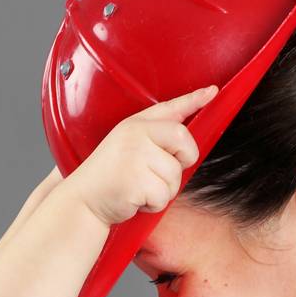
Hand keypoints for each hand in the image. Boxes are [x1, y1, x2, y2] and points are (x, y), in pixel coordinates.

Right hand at [64, 85, 218, 225]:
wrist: (83, 201)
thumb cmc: (108, 177)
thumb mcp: (127, 146)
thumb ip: (154, 138)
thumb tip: (185, 139)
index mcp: (134, 125)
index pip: (170, 108)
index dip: (194, 99)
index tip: (212, 92)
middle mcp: (134, 135)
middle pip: (183, 139)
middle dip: (183, 160)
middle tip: (163, 171)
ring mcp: (134, 156)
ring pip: (175, 174)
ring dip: (163, 190)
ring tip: (139, 188)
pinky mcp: (135, 180)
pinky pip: (163, 195)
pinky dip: (154, 204)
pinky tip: (135, 199)